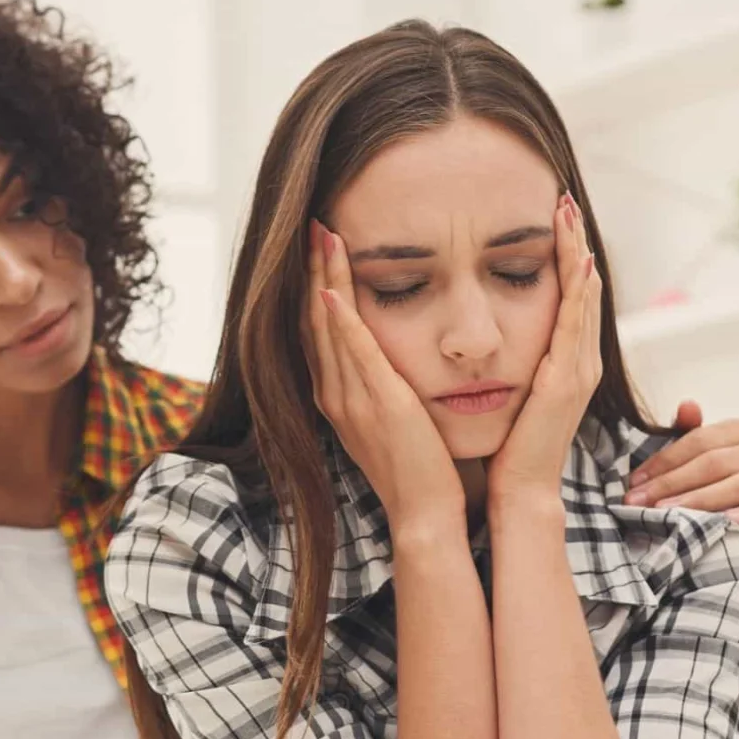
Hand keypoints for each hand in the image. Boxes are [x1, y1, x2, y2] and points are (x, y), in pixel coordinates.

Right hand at [305, 219, 464, 536]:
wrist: (426, 514)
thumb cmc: (421, 469)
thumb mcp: (396, 419)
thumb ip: (387, 386)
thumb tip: (393, 358)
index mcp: (340, 395)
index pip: (321, 328)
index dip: (316, 285)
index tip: (320, 247)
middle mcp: (336, 393)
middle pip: (316, 319)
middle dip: (313, 269)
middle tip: (314, 224)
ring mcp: (352, 399)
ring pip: (330, 326)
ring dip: (324, 278)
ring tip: (322, 235)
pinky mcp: (377, 403)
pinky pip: (354, 352)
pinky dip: (340, 320)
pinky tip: (332, 289)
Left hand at [487, 191, 602, 504]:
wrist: (517, 492)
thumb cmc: (507, 448)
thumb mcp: (510, 393)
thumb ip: (508, 363)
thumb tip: (483, 335)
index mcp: (564, 362)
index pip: (568, 295)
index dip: (563, 255)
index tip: (550, 215)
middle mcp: (579, 360)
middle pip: (582, 286)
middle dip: (574, 240)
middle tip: (564, 197)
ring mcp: (579, 369)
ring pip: (583, 295)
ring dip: (577, 250)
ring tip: (567, 211)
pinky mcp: (568, 380)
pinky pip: (576, 321)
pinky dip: (577, 286)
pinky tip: (576, 255)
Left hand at [624, 402, 738, 535]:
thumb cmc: (716, 484)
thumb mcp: (698, 457)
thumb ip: (689, 433)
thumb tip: (688, 404)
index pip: (699, 442)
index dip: (663, 462)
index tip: (634, 482)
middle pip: (716, 463)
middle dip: (673, 483)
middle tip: (641, 502)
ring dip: (702, 500)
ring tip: (670, 513)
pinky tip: (729, 522)